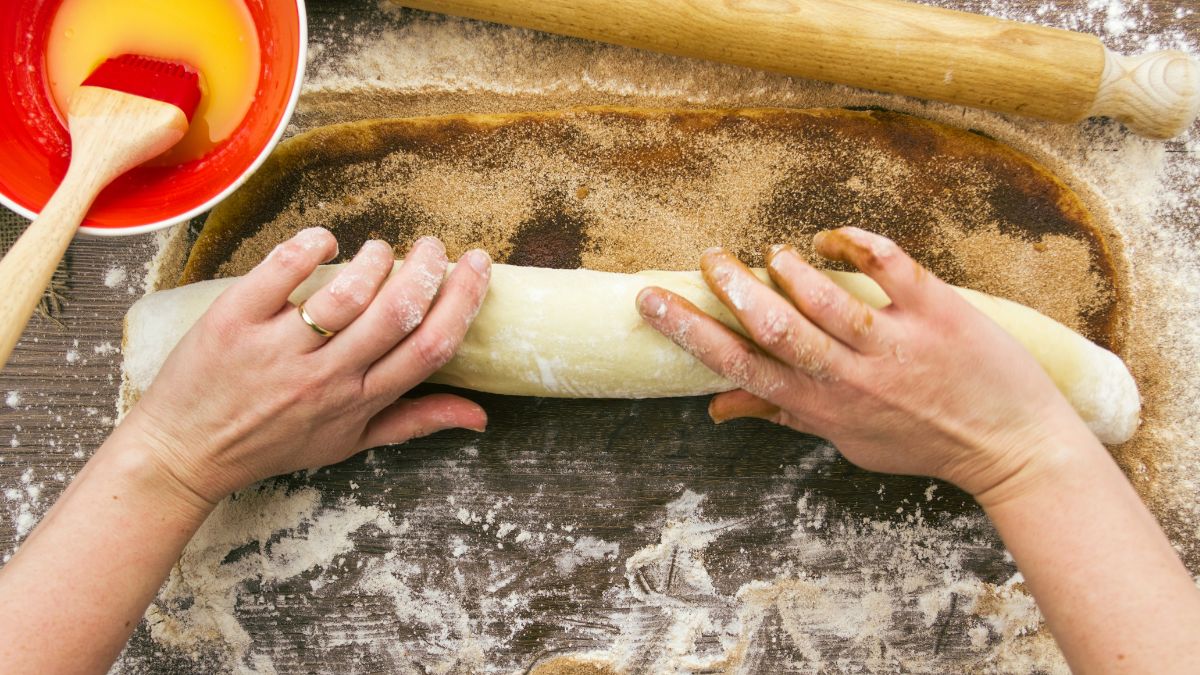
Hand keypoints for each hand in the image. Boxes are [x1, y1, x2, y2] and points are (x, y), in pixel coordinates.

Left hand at [121, 228, 491, 504]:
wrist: (185, 452)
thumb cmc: (272, 445)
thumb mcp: (350, 443)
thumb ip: (415, 422)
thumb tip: (480, 415)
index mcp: (359, 401)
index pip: (430, 347)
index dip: (463, 300)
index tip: (475, 266)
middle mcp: (325, 377)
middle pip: (397, 312)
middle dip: (428, 267)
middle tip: (432, 245)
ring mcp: (279, 348)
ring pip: (347, 292)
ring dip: (375, 258)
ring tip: (379, 248)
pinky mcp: (235, 321)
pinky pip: (281, 272)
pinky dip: (311, 247)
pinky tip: (325, 241)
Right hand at [636, 227, 1094, 503]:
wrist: (1011, 447)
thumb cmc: (922, 442)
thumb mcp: (845, 440)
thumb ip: (783, 415)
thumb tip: (718, 409)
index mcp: (821, 406)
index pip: (739, 367)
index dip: (690, 332)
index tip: (652, 300)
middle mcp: (850, 377)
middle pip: (772, 327)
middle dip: (730, 288)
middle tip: (708, 259)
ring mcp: (894, 344)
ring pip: (823, 296)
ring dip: (787, 268)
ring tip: (772, 255)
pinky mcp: (937, 312)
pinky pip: (889, 266)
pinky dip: (856, 243)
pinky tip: (834, 236)